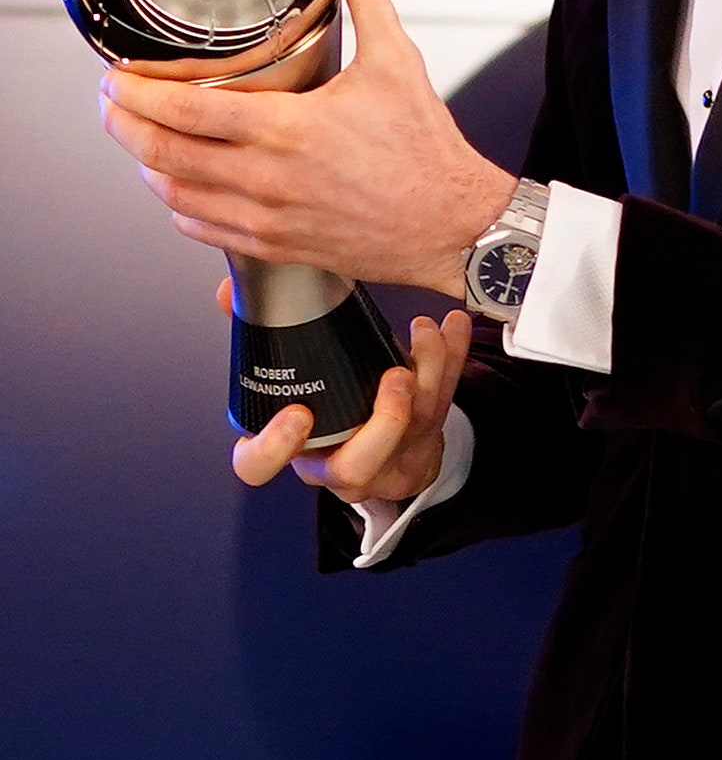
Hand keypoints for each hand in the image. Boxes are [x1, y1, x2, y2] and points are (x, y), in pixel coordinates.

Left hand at [99, 0, 515, 296]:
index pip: (185, 110)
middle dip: (124, 127)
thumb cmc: (426, 152)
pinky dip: (180, 208)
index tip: (117, 77)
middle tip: (112, 104)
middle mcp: (269, 179)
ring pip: (176, 197)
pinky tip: (181, 186)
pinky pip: (205, 230)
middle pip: (164, 154)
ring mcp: (268, 219)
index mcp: (288, 129)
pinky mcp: (277, 246)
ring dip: (147, 166)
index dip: (136, 93)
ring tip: (140, 139)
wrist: (452, 224)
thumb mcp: (396, 61)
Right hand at [222, 278, 473, 500]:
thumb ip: (262, 333)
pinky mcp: (426, 445)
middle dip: (383, 422)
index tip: (297, 414)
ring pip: (414, 431)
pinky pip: (446, 406)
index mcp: (294, 448)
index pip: (257, 465)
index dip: (273, 447)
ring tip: (425, 332)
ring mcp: (388, 462)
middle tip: (395, 377)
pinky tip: (454, 326)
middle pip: (355, 467)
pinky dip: (453, 361)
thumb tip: (230, 291)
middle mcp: (337, 465)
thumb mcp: (295, 374)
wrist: (384, 442)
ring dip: (429, 374)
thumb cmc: (331, 403)